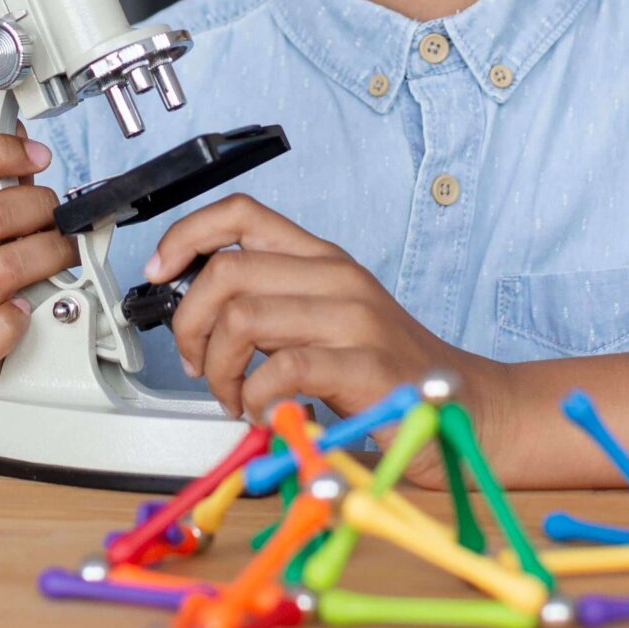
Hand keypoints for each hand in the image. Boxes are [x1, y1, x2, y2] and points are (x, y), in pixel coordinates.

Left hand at [149, 195, 503, 482]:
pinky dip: (258, 399)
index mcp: (322, 259)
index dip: (185, 235)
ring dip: (219, 370)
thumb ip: (271, 307)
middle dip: (189, 325)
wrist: (469, 407)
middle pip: (226, 271)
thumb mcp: (326, 319)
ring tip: (235, 398)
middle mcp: (336, 277)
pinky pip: (283, 368)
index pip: (240, 213)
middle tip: (197, 365)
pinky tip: (269, 415)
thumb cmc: (388, 370)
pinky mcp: (365, 365)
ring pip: (243, 317)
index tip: (159, 273)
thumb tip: (194, 316)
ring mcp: (354, 318)